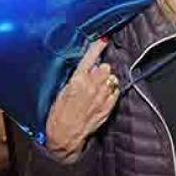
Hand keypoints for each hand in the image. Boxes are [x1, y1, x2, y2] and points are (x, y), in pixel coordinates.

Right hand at [45, 37, 119, 159]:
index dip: (98, 47)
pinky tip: (103, 95)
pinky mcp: (108, 107)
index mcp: (78, 81)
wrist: (65, 135)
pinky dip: (111, 91)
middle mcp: (92, 87)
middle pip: (105, 67)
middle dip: (101, 69)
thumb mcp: (63, 91)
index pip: (91, 58)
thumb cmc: (59, 114)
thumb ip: (78, 78)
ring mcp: (102, 97)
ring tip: (99, 86)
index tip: (104, 39)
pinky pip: (116, 92)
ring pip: (112, 78)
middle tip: (94, 75)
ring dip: (107, 79)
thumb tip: (89, 68)